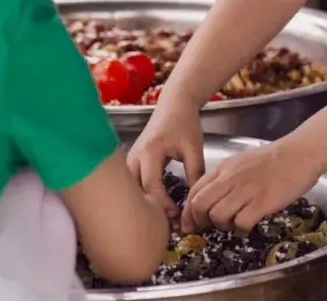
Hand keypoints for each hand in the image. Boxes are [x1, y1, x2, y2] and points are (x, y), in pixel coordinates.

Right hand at [127, 94, 204, 226]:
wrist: (175, 104)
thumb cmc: (185, 124)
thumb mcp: (194, 149)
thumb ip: (195, 174)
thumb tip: (195, 202)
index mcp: (151, 151)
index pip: (152, 185)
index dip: (163, 204)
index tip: (178, 216)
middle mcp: (135, 155)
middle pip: (136, 190)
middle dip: (152, 208)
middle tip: (169, 222)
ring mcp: (131, 157)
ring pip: (132, 188)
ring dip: (146, 202)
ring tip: (163, 216)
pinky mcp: (133, 159)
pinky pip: (133, 182)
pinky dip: (143, 194)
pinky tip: (156, 204)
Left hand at [182, 139, 319, 232]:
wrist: (299, 154)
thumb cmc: (271, 160)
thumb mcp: (240, 162)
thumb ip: (224, 178)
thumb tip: (209, 199)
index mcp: (223, 168)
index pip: (194, 191)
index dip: (188, 212)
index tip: (191, 223)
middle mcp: (231, 178)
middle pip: (200, 205)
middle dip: (201, 221)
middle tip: (211, 226)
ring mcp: (246, 190)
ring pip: (217, 216)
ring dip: (222, 225)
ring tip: (234, 222)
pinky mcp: (263, 201)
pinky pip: (241, 222)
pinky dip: (241, 228)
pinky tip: (249, 222)